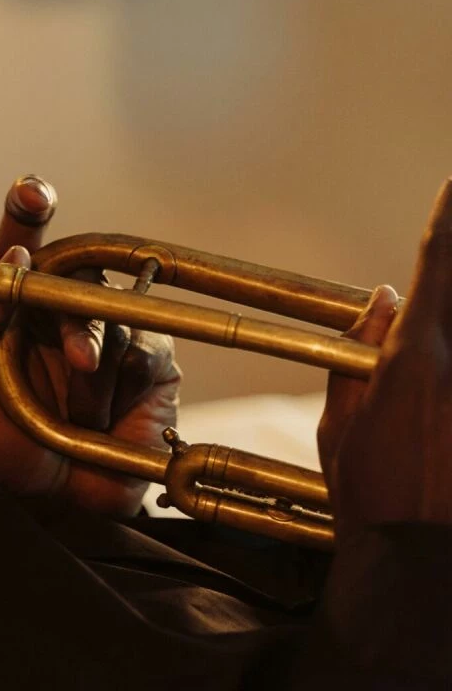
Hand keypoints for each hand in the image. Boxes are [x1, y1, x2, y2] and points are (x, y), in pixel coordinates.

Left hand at [0, 176, 180, 516]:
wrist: (55, 500)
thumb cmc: (2, 440)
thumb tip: (7, 261)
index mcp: (17, 307)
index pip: (22, 249)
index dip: (26, 213)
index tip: (31, 193)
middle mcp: (67, 309)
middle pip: (82, 275)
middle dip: (78, 320)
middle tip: (78, 359)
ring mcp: (114, 330)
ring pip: (114, 318)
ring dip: (93, 376)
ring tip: (75, 420)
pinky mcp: (153, 359)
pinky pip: (145, 353)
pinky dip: (121, 390)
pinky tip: (106, 421)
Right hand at [319, 178, 451, 539]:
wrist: (422, 560)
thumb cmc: (369, 494)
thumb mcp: (339, 426)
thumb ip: (358, 354)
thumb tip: (383, 301)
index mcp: (413, 360)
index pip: (435, 267)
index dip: (447, 218)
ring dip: (450, 308)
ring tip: (422, 342)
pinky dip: (447, 348)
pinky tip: (439, 360)